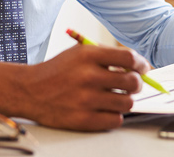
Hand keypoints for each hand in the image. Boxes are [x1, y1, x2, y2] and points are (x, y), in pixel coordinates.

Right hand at [0, 44, 150, 131]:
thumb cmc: (58, 70)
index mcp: (89, 55)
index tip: (143, 68)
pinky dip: (115, 115)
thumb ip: (107, 57)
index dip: (141, 64)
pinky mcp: (83, 120)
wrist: (30, 90)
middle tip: (131, 84)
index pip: (128, 58)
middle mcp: (88, 76)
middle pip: (132, 82)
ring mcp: (86, 100)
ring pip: (127, 103)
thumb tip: (137, 66)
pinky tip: (106, 109)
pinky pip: (115, 120)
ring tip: (116, 97)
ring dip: (125, 100)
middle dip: (136, 83)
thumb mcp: (80, 53)